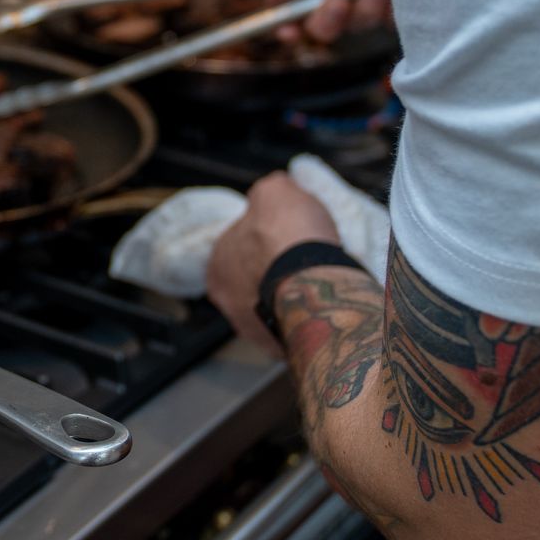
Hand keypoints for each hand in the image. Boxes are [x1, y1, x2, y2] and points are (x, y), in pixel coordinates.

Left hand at [206, 173, 343, 352]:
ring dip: (292, 300)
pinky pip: (294, 332)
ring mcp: (254, 329)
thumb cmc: (288, 234)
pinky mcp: (282, 348)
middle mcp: (227, 301)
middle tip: (305, 265)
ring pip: (274, 309)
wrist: (311, 281)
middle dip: (276, 274)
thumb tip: (276, 191)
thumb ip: (271, 191)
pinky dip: (307, 322)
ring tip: (319, 288)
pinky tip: (323, 310)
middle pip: (255, 283)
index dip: (266, 243)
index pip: (240, 251)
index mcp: (217, 264)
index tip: (289, 241)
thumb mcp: (277, 191)